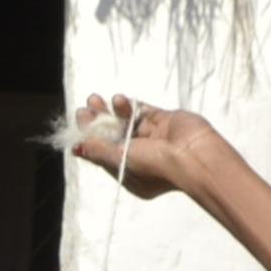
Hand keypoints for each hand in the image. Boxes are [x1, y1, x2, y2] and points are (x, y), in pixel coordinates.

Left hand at [61, 93, 240, 199]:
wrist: (194, 156)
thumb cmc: (156, 167)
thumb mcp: (120, 160)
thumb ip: (98, 151)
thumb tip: (76, 149)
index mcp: (130, 172)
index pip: (105, 153)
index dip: (91, 137)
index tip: (80, 120)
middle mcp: (142, 156)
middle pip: (114, 135)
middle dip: (99, 120)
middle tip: (87, 106)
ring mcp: (154, 138)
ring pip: (127, 121)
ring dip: (112, 110)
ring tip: (97, 98)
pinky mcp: (164, 121)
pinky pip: (143, 111)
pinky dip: (130, 105)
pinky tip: (120, 100)